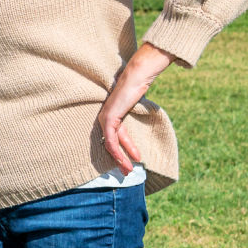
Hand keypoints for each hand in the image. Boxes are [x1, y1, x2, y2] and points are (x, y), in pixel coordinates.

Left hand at [95, 43, 175, 172]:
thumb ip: (133, 114)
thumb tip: (143, 118)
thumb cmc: (138, 87)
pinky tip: (127, 159)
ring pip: (110, 145)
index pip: (115, 138)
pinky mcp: (108, 119)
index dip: (123, 152)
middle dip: (120, 160)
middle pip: (111, 144)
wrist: (136, 76)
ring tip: (129, 170)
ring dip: (120, 159)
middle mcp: (104, 118)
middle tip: (127, 172)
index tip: (132, 162)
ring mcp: (104, 118)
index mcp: (111, 115)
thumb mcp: (135, 105)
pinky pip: (111, 140)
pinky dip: (118, 151)